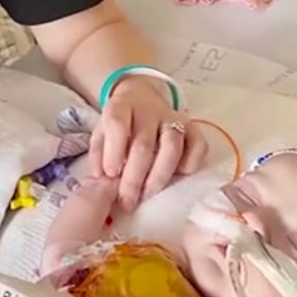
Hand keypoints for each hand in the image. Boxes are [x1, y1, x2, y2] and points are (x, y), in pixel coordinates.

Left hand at [89, 77, 207, 209]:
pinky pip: (198, 144)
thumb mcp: (101, 132)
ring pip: (172, 145)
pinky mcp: (192, 126)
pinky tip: (178, 177)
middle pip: (144, 143)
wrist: (141, 95)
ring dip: (160, 175)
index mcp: (121, 106)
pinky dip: (190, 163)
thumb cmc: (120, 123)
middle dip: (134, 177)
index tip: (111, 174)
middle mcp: (149, 110)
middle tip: (127, 201)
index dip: (114, 151)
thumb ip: (99, 153)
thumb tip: (100, 179)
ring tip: (148, 193)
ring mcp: (173, 117)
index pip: (117, 124)